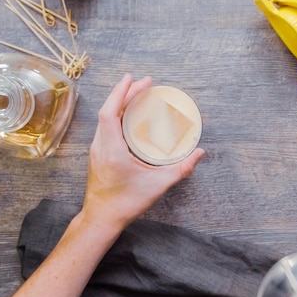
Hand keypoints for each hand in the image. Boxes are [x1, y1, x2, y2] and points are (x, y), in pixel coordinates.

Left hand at [81, 73, 204, 230]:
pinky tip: (128, 114)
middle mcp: (100, 145)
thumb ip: (181, 169)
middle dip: (125, 92)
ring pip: (104, 117)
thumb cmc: (126, 203)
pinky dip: (116, 114)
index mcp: (112, 149)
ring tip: (137, 93)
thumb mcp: (158, 185)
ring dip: (119, 102)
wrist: (102, 218)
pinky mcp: (97, 154)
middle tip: (145, 82)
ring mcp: (96, 149)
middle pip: (108, 110)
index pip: (110, 112)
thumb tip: (199, 153)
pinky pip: (105, 126)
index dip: (120, 93)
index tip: (133, 78)